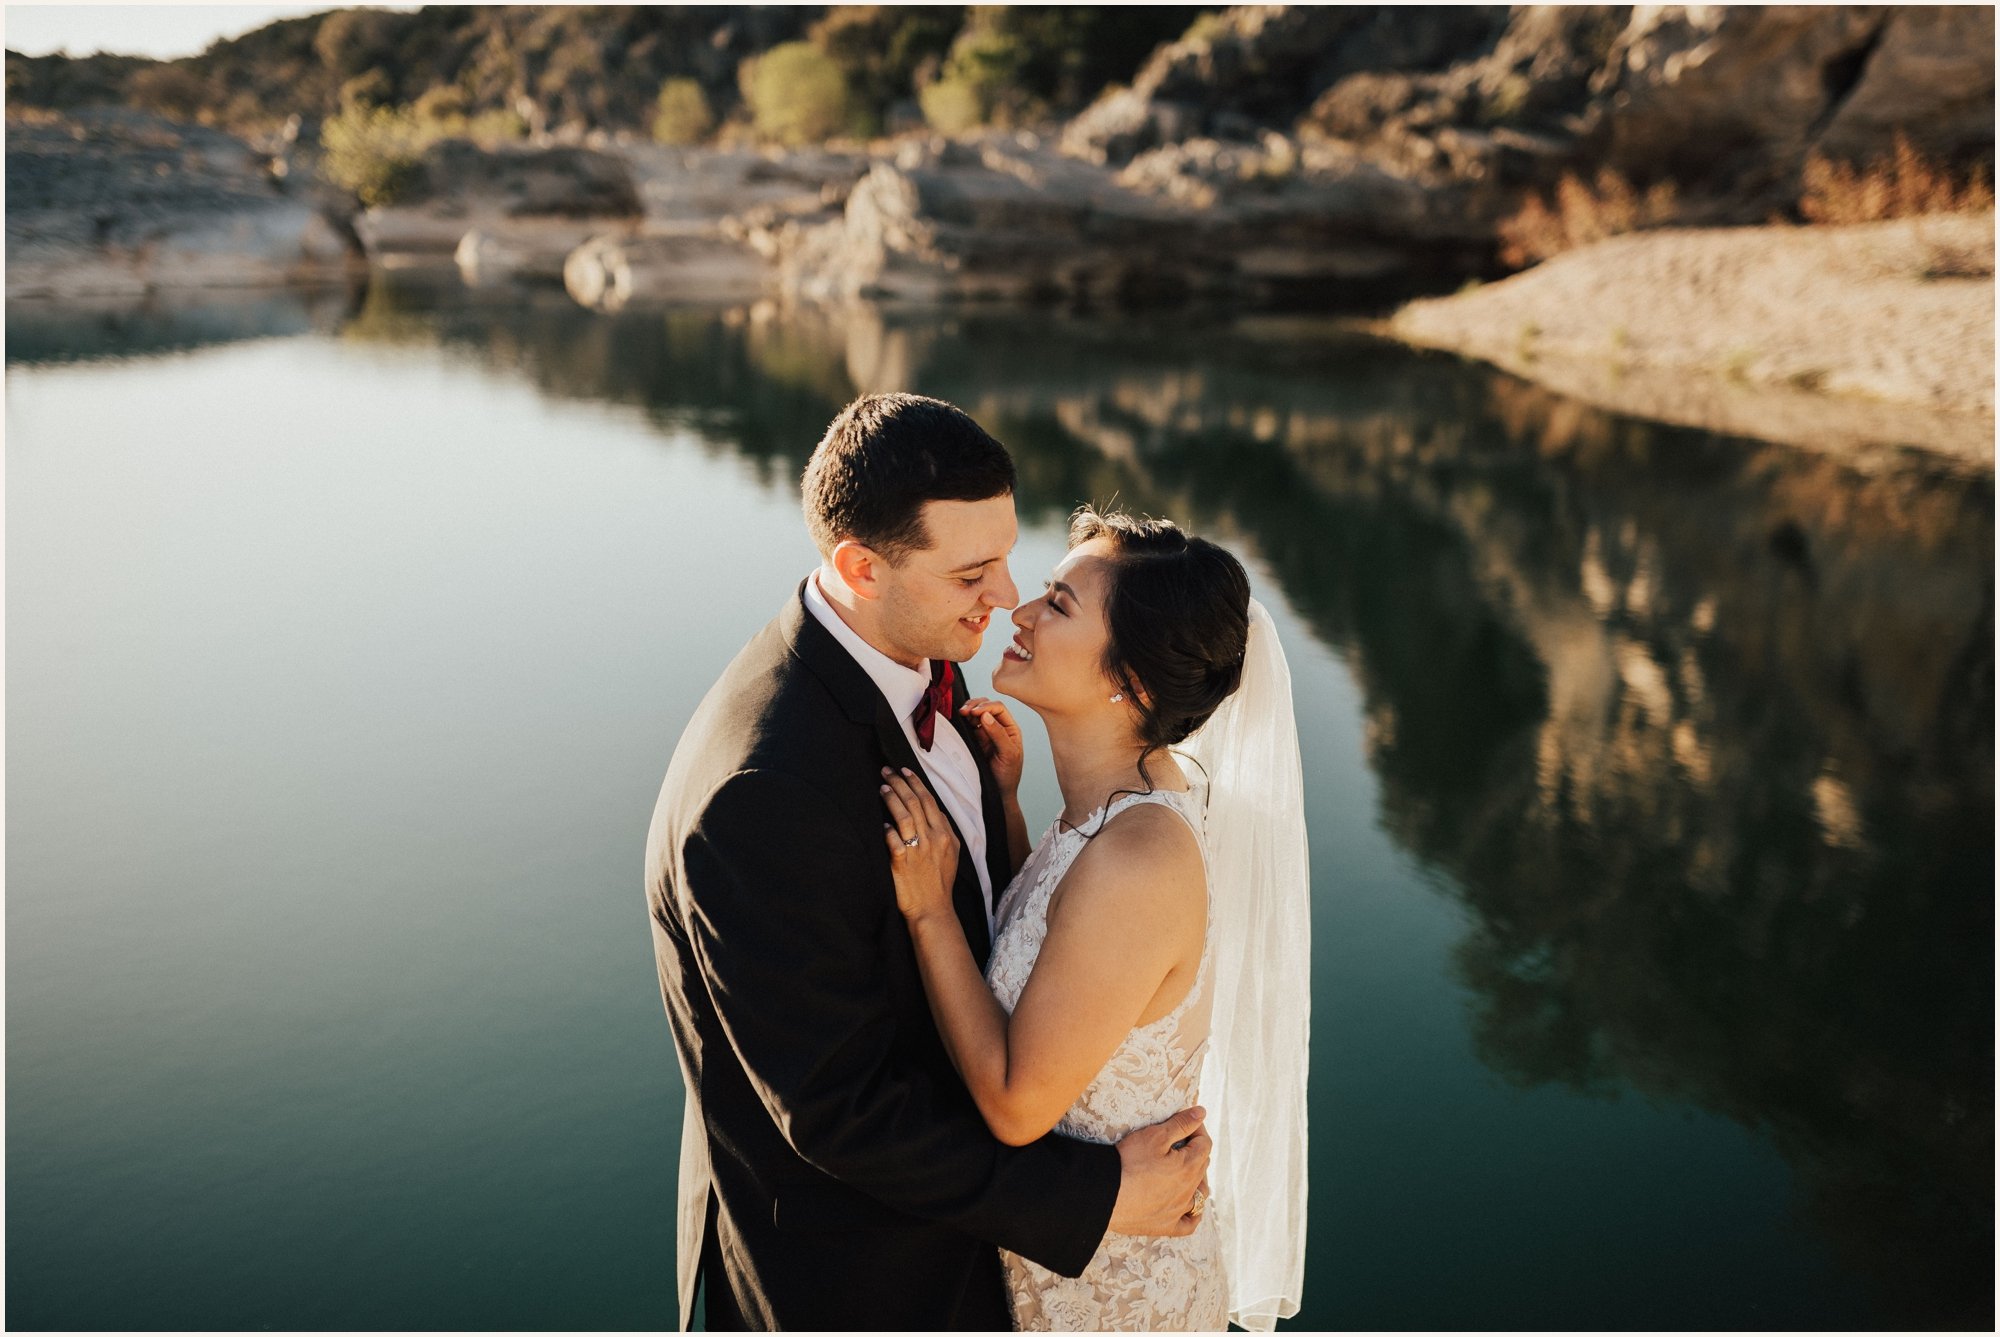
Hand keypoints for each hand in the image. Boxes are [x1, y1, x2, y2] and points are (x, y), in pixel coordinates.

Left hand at [880, 766, 959, 921]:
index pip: (930, 801)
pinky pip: (893, 840)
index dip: (916, 783)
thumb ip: (945, 831)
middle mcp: (933, 839)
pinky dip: (888, 828)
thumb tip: (934, 813)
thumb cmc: (940, 882)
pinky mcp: (902, 862)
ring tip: (883, 786)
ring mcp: (918, 850)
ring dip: (892, 798)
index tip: (905, 770)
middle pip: (916, 803)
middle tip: (887, 770)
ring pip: (904, 816)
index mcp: (945, 834)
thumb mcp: (953, 854)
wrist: (933, 909)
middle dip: (901, 783)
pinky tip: (881, 820)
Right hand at [960, 696, 1023, 793]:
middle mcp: (998, 727)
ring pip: (976, 713)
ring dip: (968, 710)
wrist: (998, 792)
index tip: (975, 713)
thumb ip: (999, 734)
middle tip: (964, 711)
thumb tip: (986, 716)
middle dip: (975, 705)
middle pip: (986, 706)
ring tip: (961, 713)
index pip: (999, 709)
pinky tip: (959, 720)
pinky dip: (963, 720)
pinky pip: (968, 725)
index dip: (986, 706)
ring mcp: (986, 733)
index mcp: (1010, 729)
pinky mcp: (975, 740)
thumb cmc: (1008, 775)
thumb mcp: (1008, 755)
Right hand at [1107, 1106, 1210, 1236]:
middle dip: (1195, 1151)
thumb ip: (1181, 1124)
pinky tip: (1188, 1207)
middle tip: (1179, 1141)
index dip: (1196, 1129)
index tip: (1184, 1122)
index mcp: (1190, 1167)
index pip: (1204, 1143)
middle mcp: (1189, 1191)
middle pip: (1202, 1167)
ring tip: (1185, 1170)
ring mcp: (1179, 1211)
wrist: (1104, 1194)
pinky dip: (1193, 1214)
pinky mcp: (1166, 1226)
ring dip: (1197, 1179)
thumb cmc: (1129, 1162)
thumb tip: (1201, 1112)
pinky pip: (1189, 1223)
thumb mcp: (1155, 1136)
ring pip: (1200, 1194)